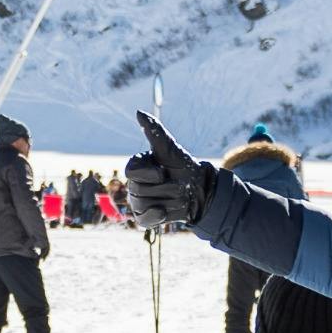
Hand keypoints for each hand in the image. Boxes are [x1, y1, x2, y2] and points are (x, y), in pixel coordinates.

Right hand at [123, 114, 211, 229]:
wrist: (200, 190)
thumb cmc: (183, 167)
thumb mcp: (170, 149)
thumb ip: (154, 131)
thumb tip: (139, 112)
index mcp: (137, 167)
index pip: (131, 171)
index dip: (149, 174)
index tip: (163, 172)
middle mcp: (134, 184)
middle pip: (138, 189)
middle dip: (164, 187)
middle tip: (177, 184)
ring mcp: (138, 202)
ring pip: (144, 204)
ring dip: (167, 200)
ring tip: (176, 195)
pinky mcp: (145, 217)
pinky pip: (143, 220)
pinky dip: (157, 215)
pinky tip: (165, 211)